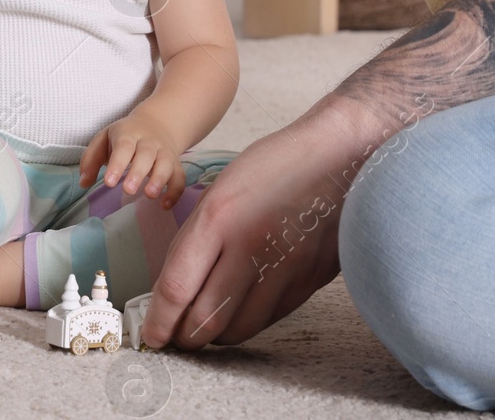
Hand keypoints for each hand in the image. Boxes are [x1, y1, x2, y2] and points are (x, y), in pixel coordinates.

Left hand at [79, 113, 186, 208]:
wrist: (157, 123)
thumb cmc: (123, 137)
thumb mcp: (103, 140)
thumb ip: (91, 160)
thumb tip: (84, 183)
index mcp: (128, 133)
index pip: (123, 146)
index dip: (117, 163)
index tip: (108, 182)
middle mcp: (148, 142)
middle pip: (146, 154)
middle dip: (138, 172)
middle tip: (128, 190)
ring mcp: (164, 152)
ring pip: (166, 163)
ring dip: (160, 179)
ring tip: (150, 195)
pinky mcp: (176, 164)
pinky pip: (180, 177)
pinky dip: (175, 191)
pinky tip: (165, 205)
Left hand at [141, 96, 382, 348]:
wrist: (343, 156)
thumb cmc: (277, 165)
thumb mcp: (223, 190)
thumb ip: (200, 237)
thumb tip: (177, 287)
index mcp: (219, 217)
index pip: (177, 287)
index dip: (159, 321)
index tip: (151, 334)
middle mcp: (249, 247)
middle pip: (205, 319)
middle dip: (183, 336)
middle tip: (174, 336)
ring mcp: (284, 269)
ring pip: (238, 328)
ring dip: (215, 337)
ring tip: (204, 327)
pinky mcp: (309, 282)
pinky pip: (268, 318)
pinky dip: (247, 323)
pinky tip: (239, 313)